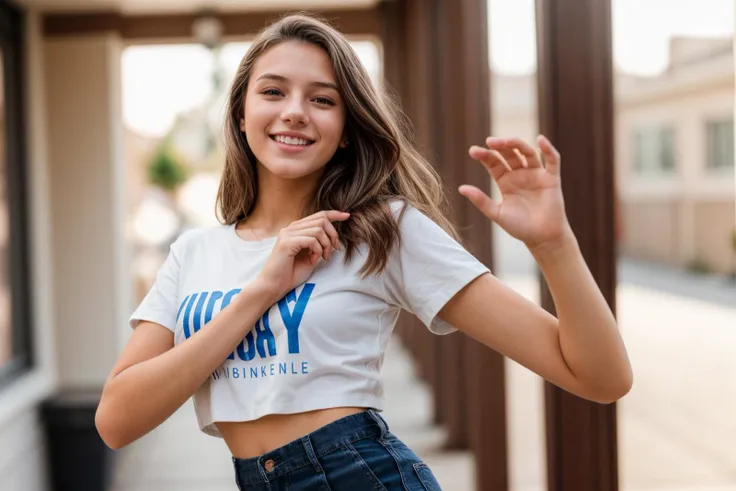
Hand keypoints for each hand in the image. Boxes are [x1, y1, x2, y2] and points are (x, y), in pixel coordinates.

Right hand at [254, 210, 349, 300]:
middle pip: (321, 220)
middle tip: (335, 249)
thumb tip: (333, 236)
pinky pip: (312, 240)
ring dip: (326, 245)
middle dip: (333, 235)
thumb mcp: (311, 255)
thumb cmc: (292, 273)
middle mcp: (291, 228)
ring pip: (318, 230)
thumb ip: (319, 243)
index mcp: (296, 229)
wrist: (274, 285)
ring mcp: (287, 234)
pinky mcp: (286, 242)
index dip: (334, 214)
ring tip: (322, 257)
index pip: (318, 215)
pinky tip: (313, 260)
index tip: (347, 216)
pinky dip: (317, 251)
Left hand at [459, 135, 572, 250]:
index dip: (484, 155)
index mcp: (505, 181)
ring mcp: (536, 174)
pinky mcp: (551, 178)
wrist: (542, 239)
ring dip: (517, 143)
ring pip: (527, 152)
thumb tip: (460, 188)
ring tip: (506, 140)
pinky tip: (540, 140)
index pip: (494, 162)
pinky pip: (552, 160)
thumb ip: (481, 200)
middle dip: (499, 146)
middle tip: (489, 142)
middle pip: (509, 153)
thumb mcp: (497, 213)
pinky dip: (548, 148)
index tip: (473, 151)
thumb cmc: (520, 227)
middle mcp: (520, 174)